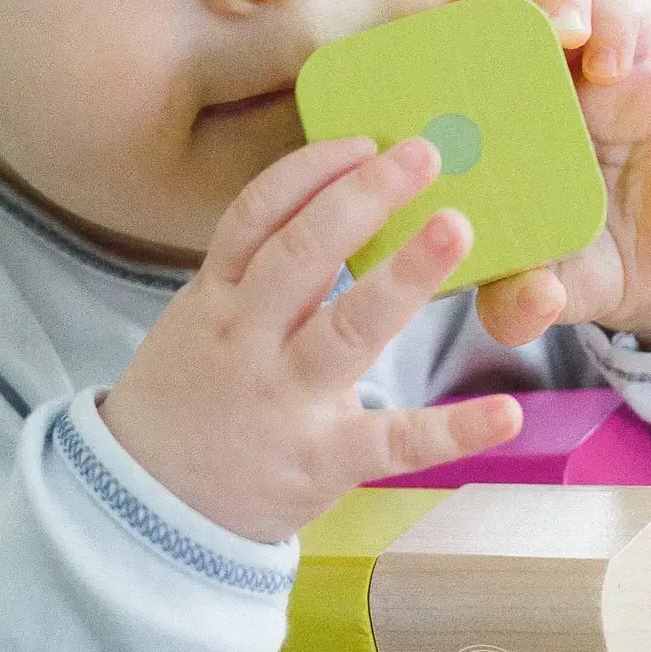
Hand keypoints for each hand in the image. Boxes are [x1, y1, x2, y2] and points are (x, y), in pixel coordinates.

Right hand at [99, 136, 523, 542]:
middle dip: (362, 196)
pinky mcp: (320, 460)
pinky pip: (391, 442)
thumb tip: (323, 212)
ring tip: (456, 227)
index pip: (256, 216)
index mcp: (215, 299)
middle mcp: (246, 339)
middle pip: (302, 252)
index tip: (360, 140)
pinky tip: (506, 412)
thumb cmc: (186, 402)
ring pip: (346, 328)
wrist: (145, 511)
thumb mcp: (196, 324)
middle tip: (424, 153)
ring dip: (404, 274)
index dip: (308, 171)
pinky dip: (452, 430)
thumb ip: (251, 277)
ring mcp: (284, 399)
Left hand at [474, 0, 650, 351]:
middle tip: (551, 34)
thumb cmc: (579, 262)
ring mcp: (636, 80)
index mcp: (513, 107)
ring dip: (614, 15)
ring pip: (626, 3)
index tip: (469, 10)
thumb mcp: (546, 290)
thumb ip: (521, 303)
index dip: (478, 9)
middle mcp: (570, 79)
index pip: (491, 32)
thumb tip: (529, 302)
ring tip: (606, 64)